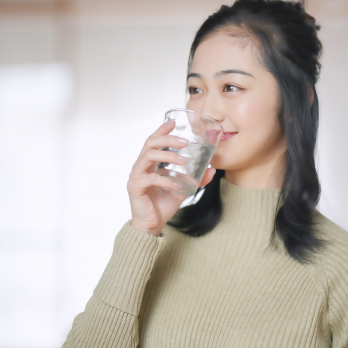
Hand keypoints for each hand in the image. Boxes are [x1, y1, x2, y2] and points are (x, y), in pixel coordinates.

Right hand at [127, 119, 216, 236]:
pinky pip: (151, 179)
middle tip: (185, 141)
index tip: (174, 122)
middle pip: (149, 144)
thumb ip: (195, 179)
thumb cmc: (163, 205)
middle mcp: (140, 167)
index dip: (162, 130)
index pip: (152, 141)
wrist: (152, 225)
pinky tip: (178, 185)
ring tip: (184, 160)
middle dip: (167, 139)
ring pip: (148, 156)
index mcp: (148, 164)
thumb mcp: (183, 189)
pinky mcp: (135, 188)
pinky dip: (166, 180)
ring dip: (168, 155)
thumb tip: (212, 170)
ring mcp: (136, 176)